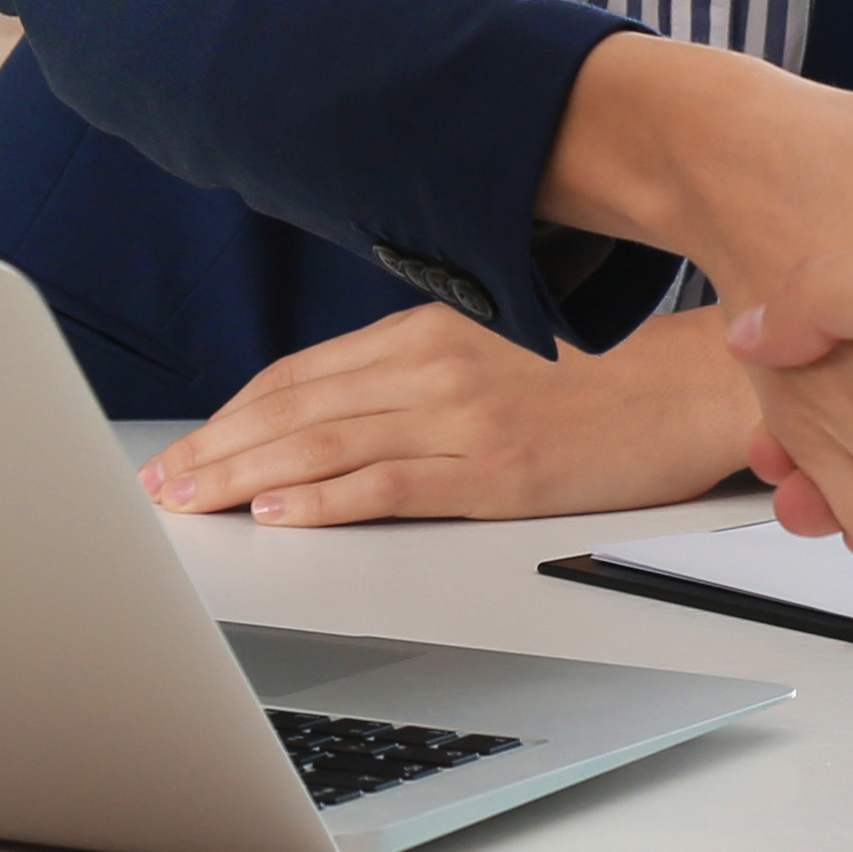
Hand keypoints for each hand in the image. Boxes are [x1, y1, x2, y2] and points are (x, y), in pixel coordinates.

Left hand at [141, 300, 758, 523]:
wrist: (692, 385)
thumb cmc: (600, 375)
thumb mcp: (492, 349)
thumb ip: (417, 371)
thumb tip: (343, 408)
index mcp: (425, 335)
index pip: (299, 377)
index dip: (233, 413)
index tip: (186, 444)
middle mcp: (430, 369)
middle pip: (295, 411)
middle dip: (216, 449)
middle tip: (160, 484)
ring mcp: (461, 419)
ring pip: (324, 448)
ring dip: (244, 477)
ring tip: (192, 503)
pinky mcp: (497, 472)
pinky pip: (389, 487)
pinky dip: (324, 502)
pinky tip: (279, 516)